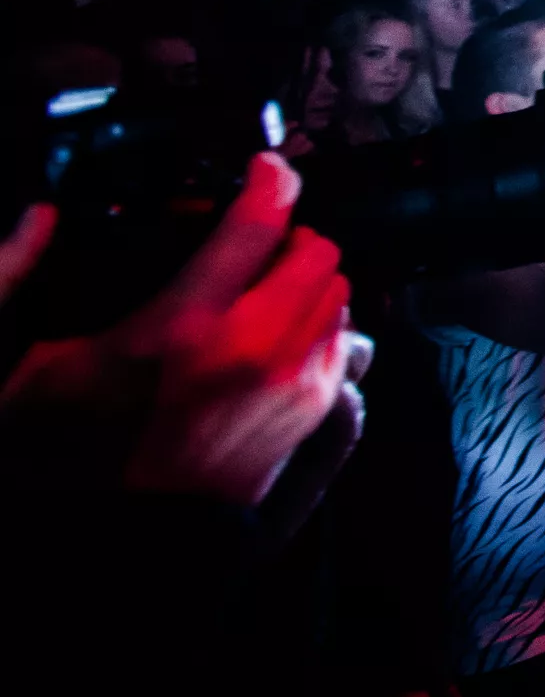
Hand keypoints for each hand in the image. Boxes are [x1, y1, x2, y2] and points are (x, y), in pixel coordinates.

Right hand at [0, 155, 360, 508]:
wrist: (143, 528)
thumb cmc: (90, 447)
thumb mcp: (50, 363)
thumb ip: (46, 286)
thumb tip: (45, 218)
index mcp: (187, 326)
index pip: (255, 224)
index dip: (269, 181)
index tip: (267, 168)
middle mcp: (252, 346)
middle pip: (316, 249)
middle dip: (292, 240)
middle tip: (263, 249)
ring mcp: (293, 376)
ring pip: (337, 288)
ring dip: (310, 282)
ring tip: (270, 296)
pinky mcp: (316, 405)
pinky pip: (346, 334)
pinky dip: (323, 324)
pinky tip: (284, 337)